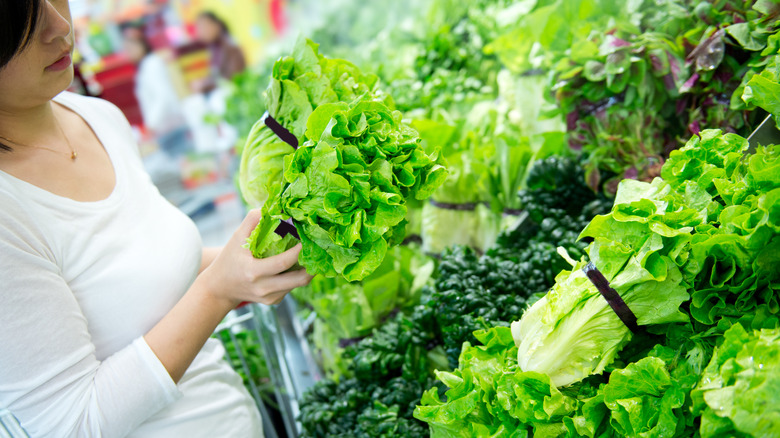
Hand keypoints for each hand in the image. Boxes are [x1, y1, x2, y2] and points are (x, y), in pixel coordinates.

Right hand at [196, 209, 312, 307]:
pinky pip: (291, 288)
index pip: (282, 263)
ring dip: (307, 270)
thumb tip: (273, 206)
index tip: (308, 239)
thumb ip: (252, 220)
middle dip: (313, 266)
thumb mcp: (236, 238)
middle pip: (298, 280)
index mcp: (253, 272)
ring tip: (312, 255)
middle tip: (320, 250)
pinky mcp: (273, 301)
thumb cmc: (228, 260)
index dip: (298, 252)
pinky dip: (296, 277)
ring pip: (297, 284)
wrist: (219, 288)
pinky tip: (297, 265)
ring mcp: (269, 297)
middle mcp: (263, 288)